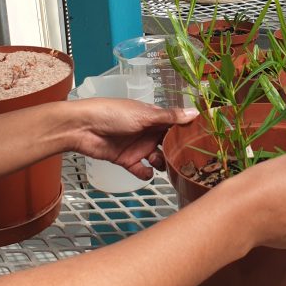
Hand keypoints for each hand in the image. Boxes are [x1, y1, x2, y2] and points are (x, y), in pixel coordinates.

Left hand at [67, 99, 198, 178]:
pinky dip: (146, 173)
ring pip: (158, 158)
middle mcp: (148, 132)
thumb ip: (169, 117)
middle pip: (168, 144)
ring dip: (162, 162)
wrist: (83, 127)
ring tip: (162, 163)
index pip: (175, 125)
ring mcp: (138, 147)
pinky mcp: (127, 160)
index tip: (202, 140)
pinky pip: (141, 170)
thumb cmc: (112, 114)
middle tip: (188, 160)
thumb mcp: (144, 114)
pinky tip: (147, 171)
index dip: (187, 132)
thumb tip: (194, 113)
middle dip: (177, 151)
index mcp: (153, 117)